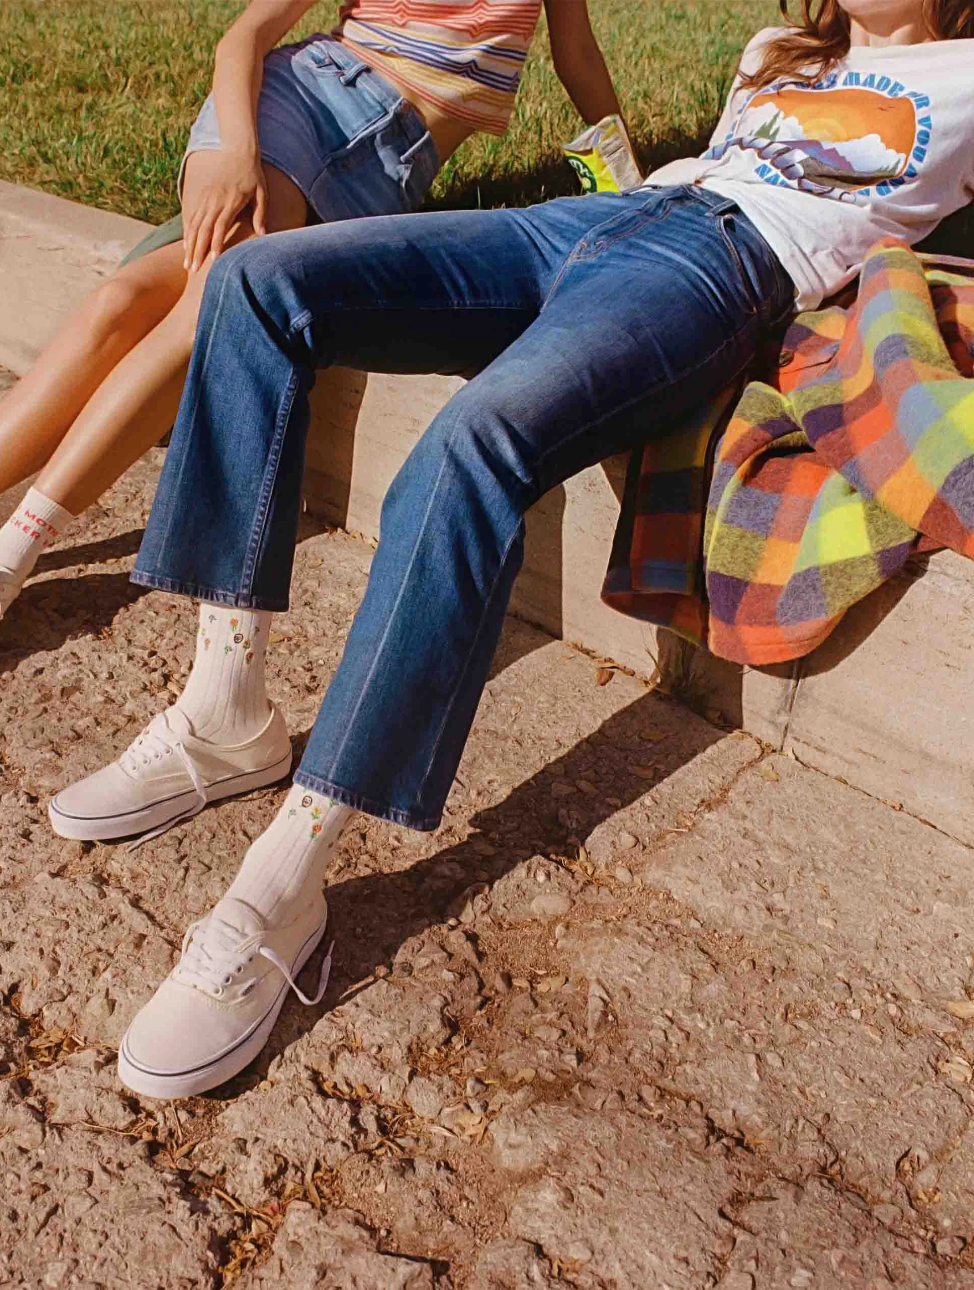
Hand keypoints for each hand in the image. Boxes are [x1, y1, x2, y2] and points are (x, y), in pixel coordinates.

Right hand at [182, 149, 267, 271]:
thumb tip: (262, 233)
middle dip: (198, 251)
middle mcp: (214, 201)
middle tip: (193, 270)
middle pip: (203, 230)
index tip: (213, 261)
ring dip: (190, 245)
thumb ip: (261, 213)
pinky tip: (186, 245)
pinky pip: (191, 216)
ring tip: (187, 264)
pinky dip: (187, 232)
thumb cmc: (253, 173)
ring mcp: (205, 197)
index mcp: (230, 202)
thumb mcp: (262, 192)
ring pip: (194, 225)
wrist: (236, 148)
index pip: (220, 227)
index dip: (216, 244)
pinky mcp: (200, 194)